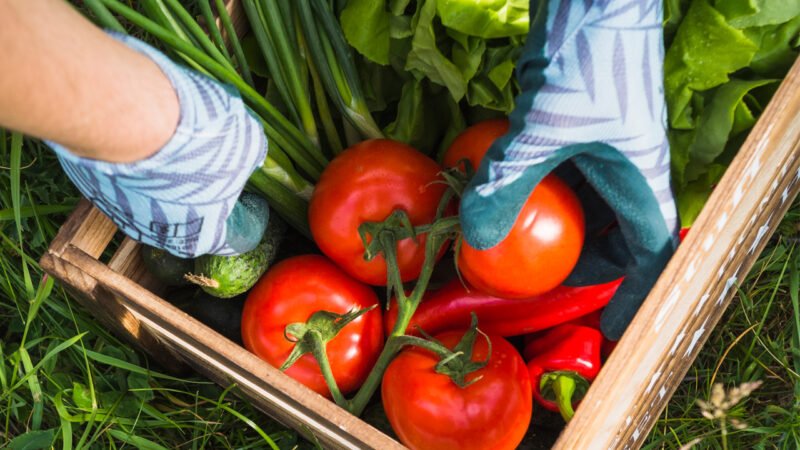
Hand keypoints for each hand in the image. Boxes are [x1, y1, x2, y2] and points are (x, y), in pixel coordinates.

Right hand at [49, 33, 267, 257]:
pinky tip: (139, 134)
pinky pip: (120, 179)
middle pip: (188, 218)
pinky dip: (132, 163)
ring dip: (162, 178)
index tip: (248, 195)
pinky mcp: (92, 189)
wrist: (125, 112)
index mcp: (203, 235)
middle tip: (205, 161)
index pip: (232, 239)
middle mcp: (160, 235)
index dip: (245, 216)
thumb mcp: (246, 141)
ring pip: (150, 199)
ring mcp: (120, 214)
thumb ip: (251, 156)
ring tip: (170, 142)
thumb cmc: (197, 136)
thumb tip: (251, 157)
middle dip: (200, 193)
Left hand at [460, 0, 677, 338]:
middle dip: (576, 266)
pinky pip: (551, 176)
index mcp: (639, 179)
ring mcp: (597, 150)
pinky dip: (528, 193)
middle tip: (533, 287)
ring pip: (577, 207)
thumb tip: (475, 238)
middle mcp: (623, 170)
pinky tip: (495, 201)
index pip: (648, 252)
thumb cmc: (587, 60)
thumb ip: (508, 182)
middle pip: (609, 236)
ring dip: (545, 230)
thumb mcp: (543, 130)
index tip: (610, 325)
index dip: (635, 293)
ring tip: (506, 253)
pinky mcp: (569, 131)